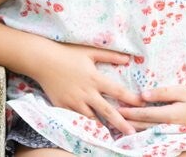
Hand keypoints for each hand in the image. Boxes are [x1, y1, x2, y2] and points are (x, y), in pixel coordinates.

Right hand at [27, 41, 144, 135]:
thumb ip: (109, 55)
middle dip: (121, 122)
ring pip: (92, 118)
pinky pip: (76, 118)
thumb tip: (128, 59)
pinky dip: (85, 123)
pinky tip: (92, 129)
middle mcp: (86, 92)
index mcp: (95, 78)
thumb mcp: (89, 52)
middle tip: (132, 132)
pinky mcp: (63, 106)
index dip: (131, 98)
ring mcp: (74, 101)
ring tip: (113, 134)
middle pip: (107, 110)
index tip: (143, 105)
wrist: (42, 61)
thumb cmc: (67, 54)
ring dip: (103, 125)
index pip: (117, 91)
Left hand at [117, 86, 185, 129]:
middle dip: (127, 121)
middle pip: (143, 125)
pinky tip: (135, 127)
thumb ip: (162, 93)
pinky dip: (143, 129)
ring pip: (148, 131)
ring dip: (133, 127)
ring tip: (119, 123)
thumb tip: (142, 95)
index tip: (117, 109)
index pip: (145, 115)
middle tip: (112, 117)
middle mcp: (168, 126)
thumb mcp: (182, 91)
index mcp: (170, 115)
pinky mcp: (173, 131)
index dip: (130, 112)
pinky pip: (155, 131)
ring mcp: (171, 130)